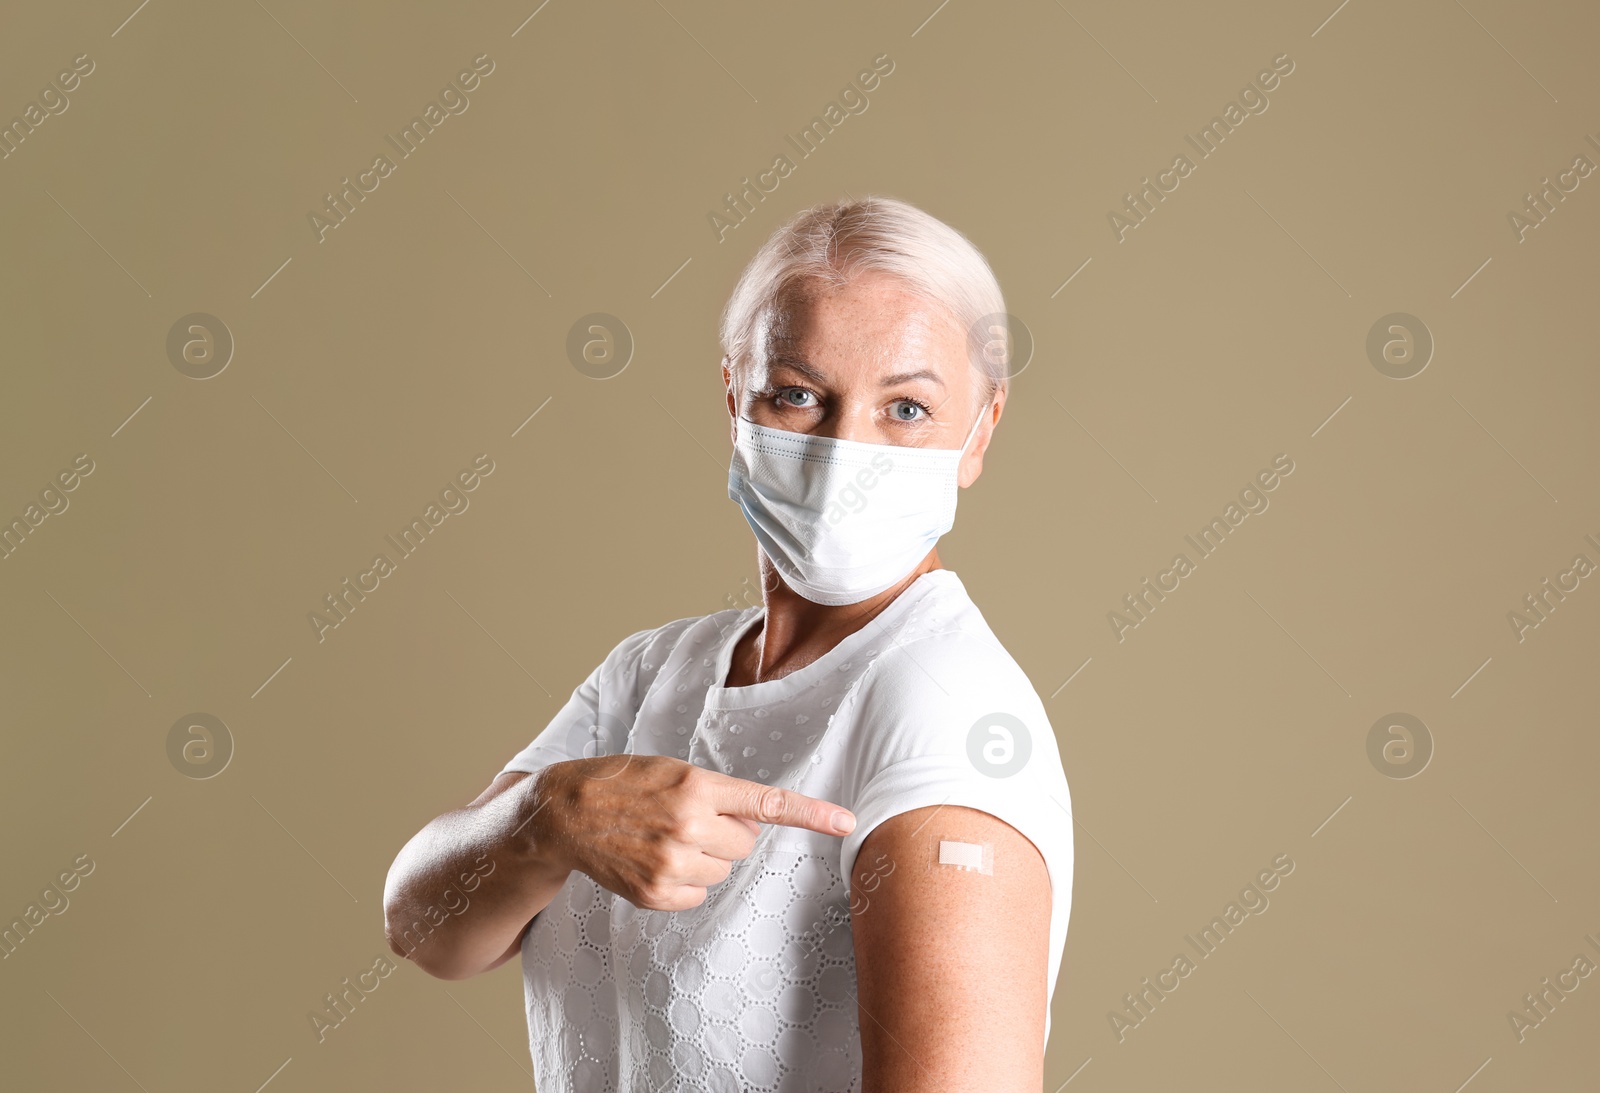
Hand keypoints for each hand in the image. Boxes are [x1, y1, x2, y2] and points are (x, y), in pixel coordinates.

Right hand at [530, 754, 855, 911]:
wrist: (565, 814)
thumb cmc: (624, 784)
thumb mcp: (673, 770)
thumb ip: (718, 794)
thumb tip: (754, 826)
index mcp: (697, 786)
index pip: (767, 802)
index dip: (812, 813)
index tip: (847, 821)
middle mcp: (689, 825)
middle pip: (745, 845)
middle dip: (727, 834)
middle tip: (690, 821)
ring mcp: (671, 863)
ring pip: (723, 872)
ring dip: (705, 859)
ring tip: (665, 839)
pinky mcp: (655, 893)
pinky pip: (698, 896)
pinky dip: (685, 884)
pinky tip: (655, 862)